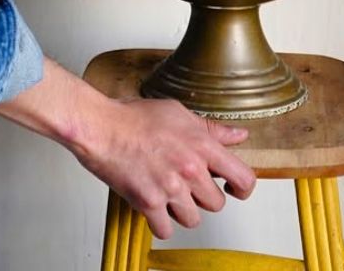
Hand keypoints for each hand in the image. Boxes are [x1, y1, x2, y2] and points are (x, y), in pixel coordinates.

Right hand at [73, 95, 255, 238]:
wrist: (100, 126)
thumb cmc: (133, 117)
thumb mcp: (177, 113)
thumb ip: (210, 128)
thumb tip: (237, 136)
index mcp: (201, 145)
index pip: (244, 178)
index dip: (242, 189)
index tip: (232, 189)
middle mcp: (189, 168)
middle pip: (216, 204)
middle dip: (202, 196)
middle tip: (185, 183)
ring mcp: (169, 187)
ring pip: (192, 219)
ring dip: (180, 210)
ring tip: (166, 192)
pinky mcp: (148, 202)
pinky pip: (165, 229)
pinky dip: (158, 222)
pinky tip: (152, 204)